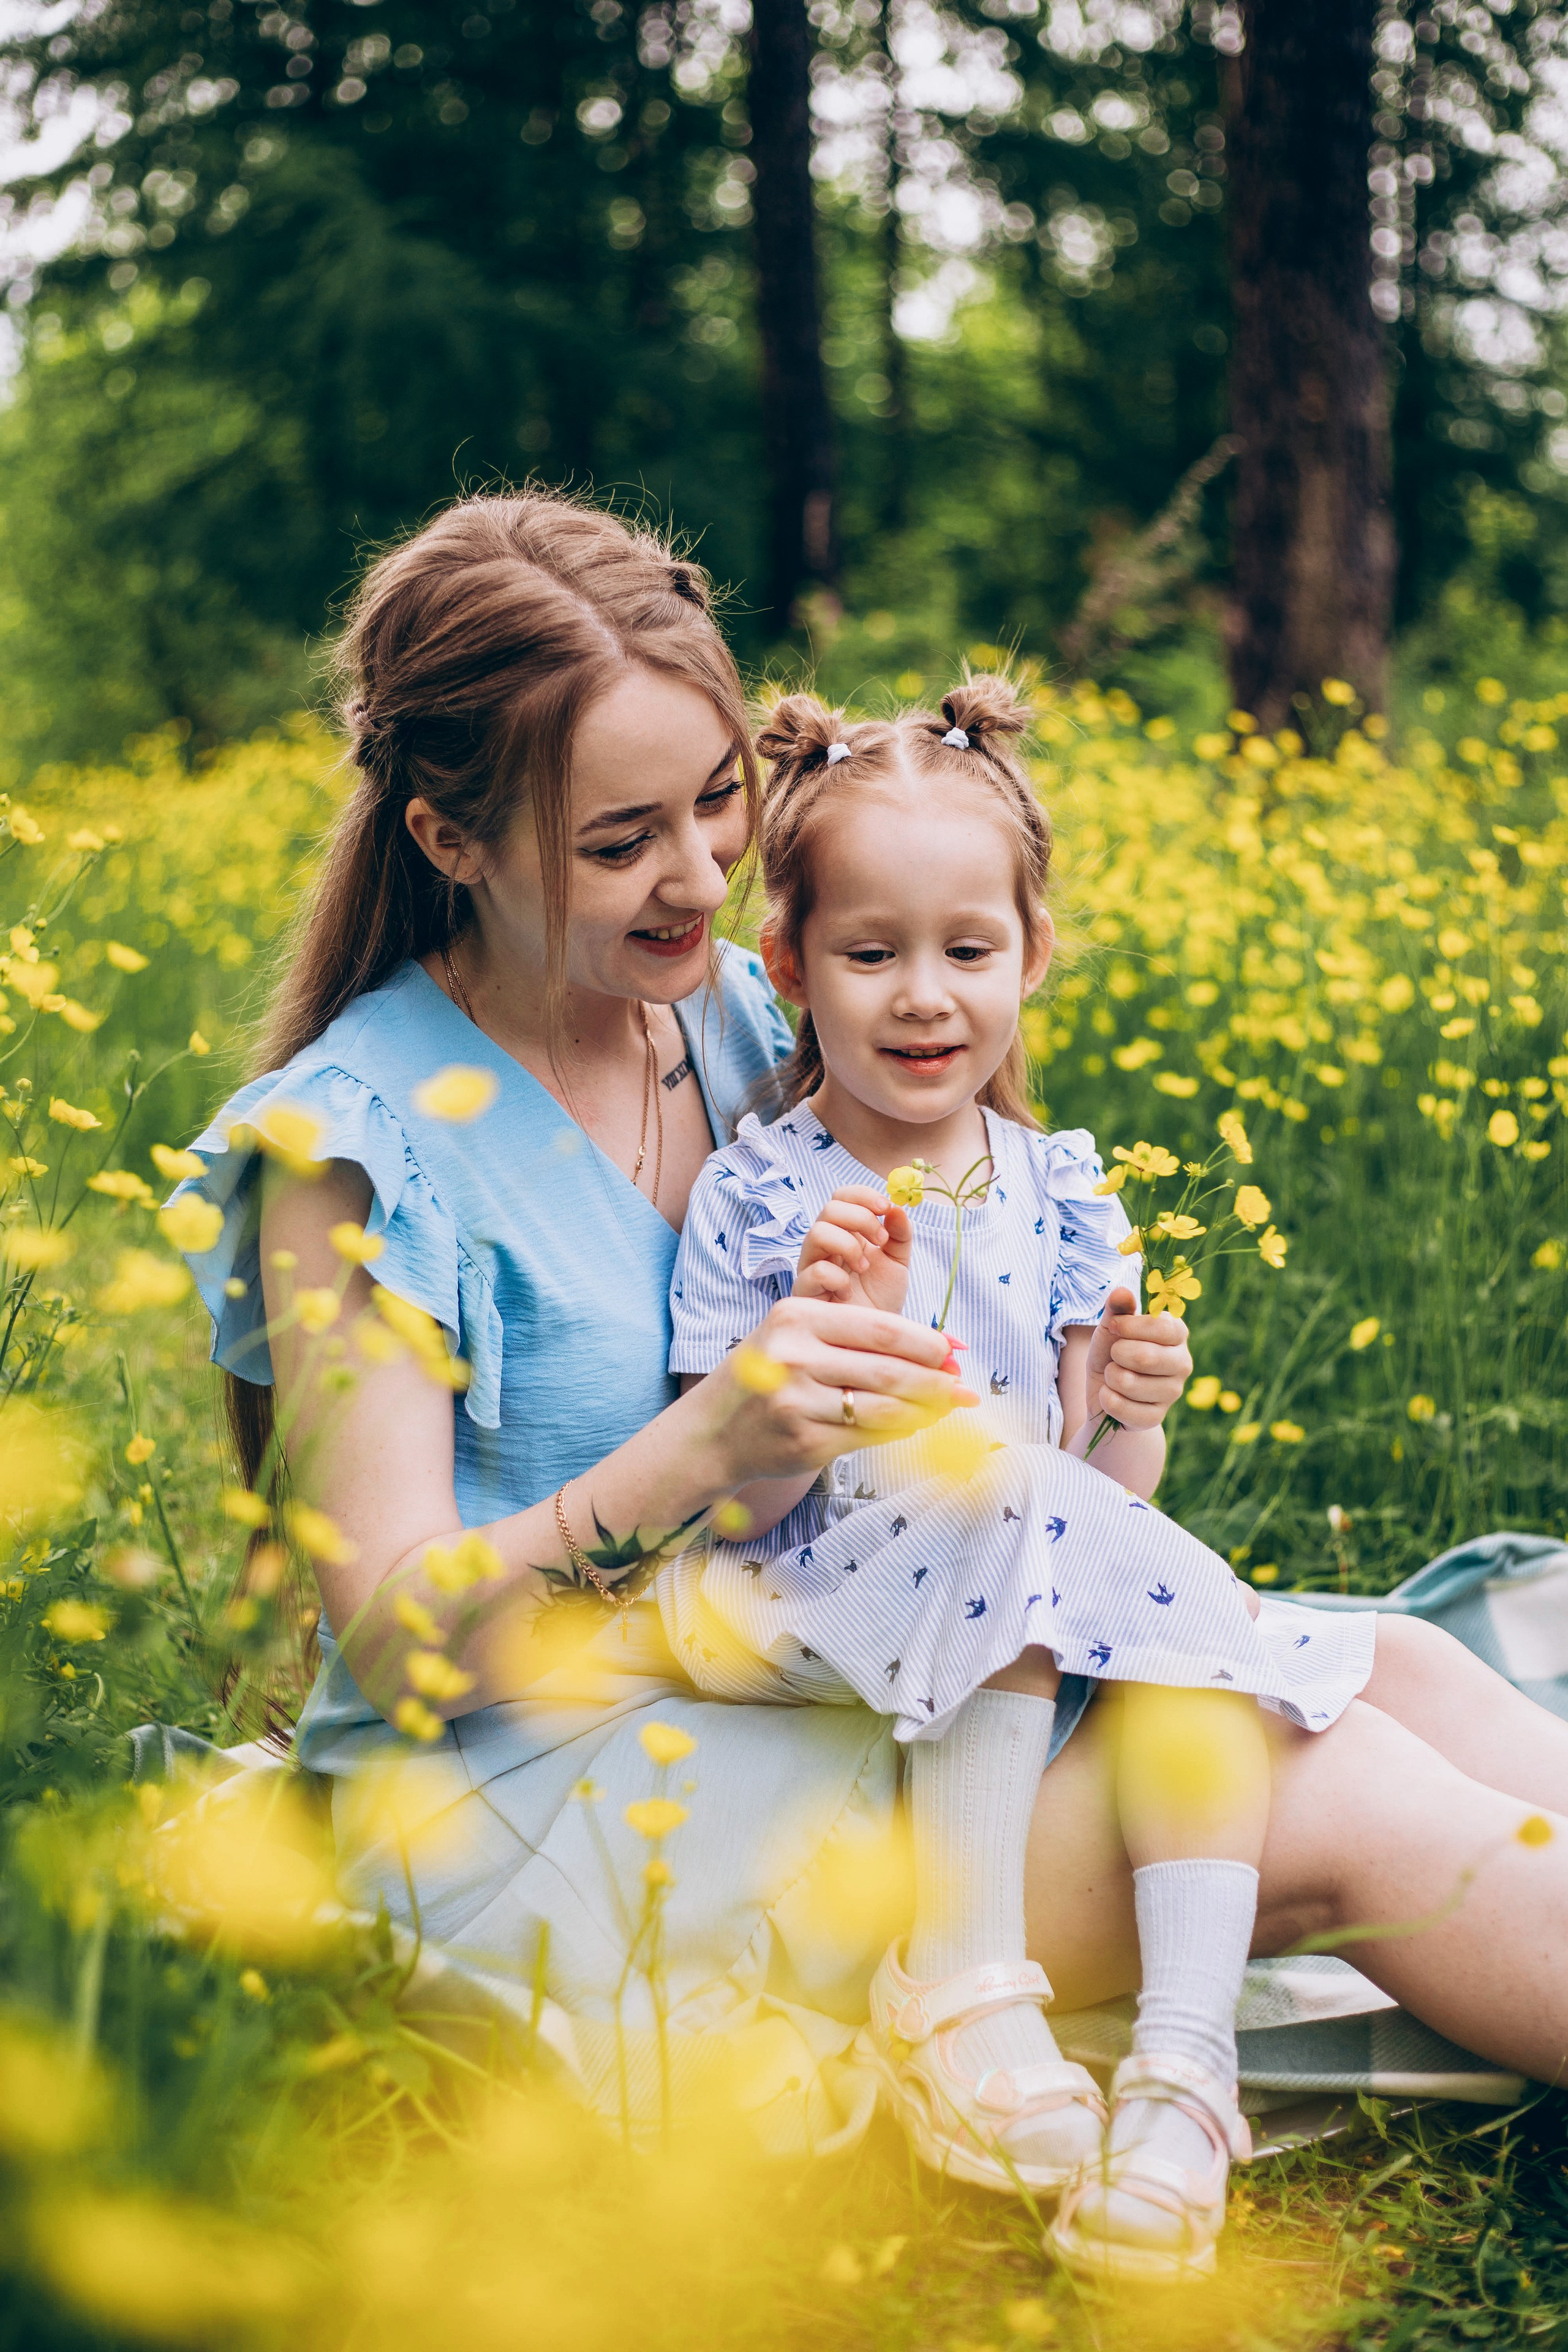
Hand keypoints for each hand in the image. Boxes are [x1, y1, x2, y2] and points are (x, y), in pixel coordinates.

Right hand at [689, 1294, 977, 1486]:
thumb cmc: (767, 1374)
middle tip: (963, 1385)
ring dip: (927, 1409)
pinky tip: (917, 1425)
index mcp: (797, 1317)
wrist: (713, 1431)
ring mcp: (798, 1403)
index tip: (954, 1350)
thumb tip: (940, 1347)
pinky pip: (870, 1436)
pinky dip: (901, 1431)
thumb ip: (858, 1338)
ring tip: (949, 1407)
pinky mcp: (805, 1442)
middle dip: (936, 1379)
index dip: (927, 1342)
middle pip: (889, 1368)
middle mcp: (795, 1357)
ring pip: (885, 1407)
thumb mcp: (797, 1337)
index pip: (880, 1328)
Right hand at [794, 1185, 912, 1314]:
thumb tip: (898, 1207)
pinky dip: (839, 1279)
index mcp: (845, 1232)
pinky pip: (816, 1271)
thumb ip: (899, 1235)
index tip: (886, 1207)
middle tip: (880, 1240)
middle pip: (829, 1208)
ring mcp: (811, 1267)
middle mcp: (824, 1245)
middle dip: (860, 1218)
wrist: (874, 1340)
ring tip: (863, 1268)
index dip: (863, 1196)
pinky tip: (848, 1293)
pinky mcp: (805, 1291)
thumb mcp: (897, 1263)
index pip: (842, 1197)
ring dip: (848, 1245)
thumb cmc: (880, 1299)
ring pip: (817, 1233)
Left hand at [1082, 1285, 1192, 1430]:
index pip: (1162, 1327)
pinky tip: (1111, 1396)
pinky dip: (1107, 1400)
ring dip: (1110, 1377)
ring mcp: (1173, 1392)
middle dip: (1117, 1354)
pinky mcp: (1157, 1417)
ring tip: (1114, 1376)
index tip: (1113, 1327)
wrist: (1104, 1392)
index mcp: (1176, 1334)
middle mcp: (1182, 1363)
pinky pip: (1124, 1409)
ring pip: (1131, 1384)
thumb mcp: (1111, 1328)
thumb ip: (1117, 1309)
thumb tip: (1122, 1292)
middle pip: (1146, 1357)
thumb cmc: (1112, 1353)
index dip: (1130, 1326)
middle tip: (1115, 1356)